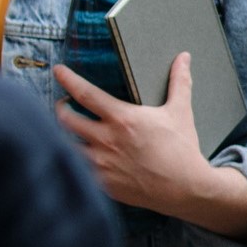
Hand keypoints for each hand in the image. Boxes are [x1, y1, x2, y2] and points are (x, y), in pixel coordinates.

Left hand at [55, 54, 223, 215]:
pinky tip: (76, 154)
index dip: (67, 79)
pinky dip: (72, 158)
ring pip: (65, 144)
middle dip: (61, 108)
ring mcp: (101, 163)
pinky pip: (75, 167)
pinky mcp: (101, 182)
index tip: (58, 70)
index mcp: (123, 119)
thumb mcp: (180, 112)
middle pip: (65, 119)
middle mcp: (107, 140)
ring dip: (62, 135)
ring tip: (68, 129)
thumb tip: (183, 57)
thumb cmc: (182, 149)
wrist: (188, 189)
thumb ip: (179, 82)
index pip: (85, 93)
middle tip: (65, 104)